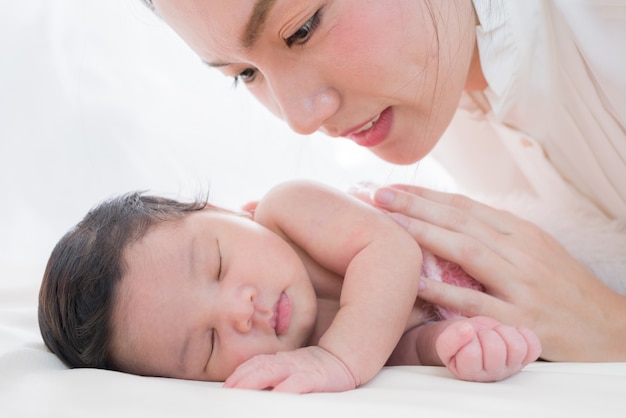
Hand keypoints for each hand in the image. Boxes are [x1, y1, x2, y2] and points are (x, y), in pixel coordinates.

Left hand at [223, 346, 356, 392]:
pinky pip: (297, 383)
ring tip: (240, 391)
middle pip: (259, 367)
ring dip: (254, 381)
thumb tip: (252, 388)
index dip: (239, 373)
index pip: (255, 363)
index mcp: (280, 360)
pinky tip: (276, 396)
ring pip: (273, 372)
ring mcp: (299, 368)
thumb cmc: (314, 369)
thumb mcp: (291, 370)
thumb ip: (273, 375)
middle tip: (227, 390)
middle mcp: (286, 362)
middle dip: (241, 378)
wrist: (343, 359)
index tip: (226, 386)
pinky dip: (285, 389)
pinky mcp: (314, 377)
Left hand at [373, 185, 625, 360]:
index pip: (464, 206)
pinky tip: (416, 283)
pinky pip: (478, 303)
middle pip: (460, 221)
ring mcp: (523, 285)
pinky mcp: (523, 320)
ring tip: (389, 225)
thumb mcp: (535, 250)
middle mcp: (521, 252)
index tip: (390, 188)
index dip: (424, 195)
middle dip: (414, 205)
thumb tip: (447, 219)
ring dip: (424, 234)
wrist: (609, 329)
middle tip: (375, 195)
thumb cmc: (563, 288)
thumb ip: (495, 235)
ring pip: (467, 251)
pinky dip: (445, 292)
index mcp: (520, 233)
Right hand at [436, 317, 540, 381]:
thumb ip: (449, 339)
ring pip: (516, 347)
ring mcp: (510, 367)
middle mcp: (492, 374)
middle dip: (486, 333)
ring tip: (495, 332)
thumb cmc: (458, 339)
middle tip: (480, 334)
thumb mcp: (444, 340)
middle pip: (496, 349)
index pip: (471, 354)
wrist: (469, 337)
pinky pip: (533, 346)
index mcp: (468, 372)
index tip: (465, 334)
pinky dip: (524, 334)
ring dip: (504, 332)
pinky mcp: (524, 358)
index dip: (467, 336)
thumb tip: (466, 329)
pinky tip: (510, 333)